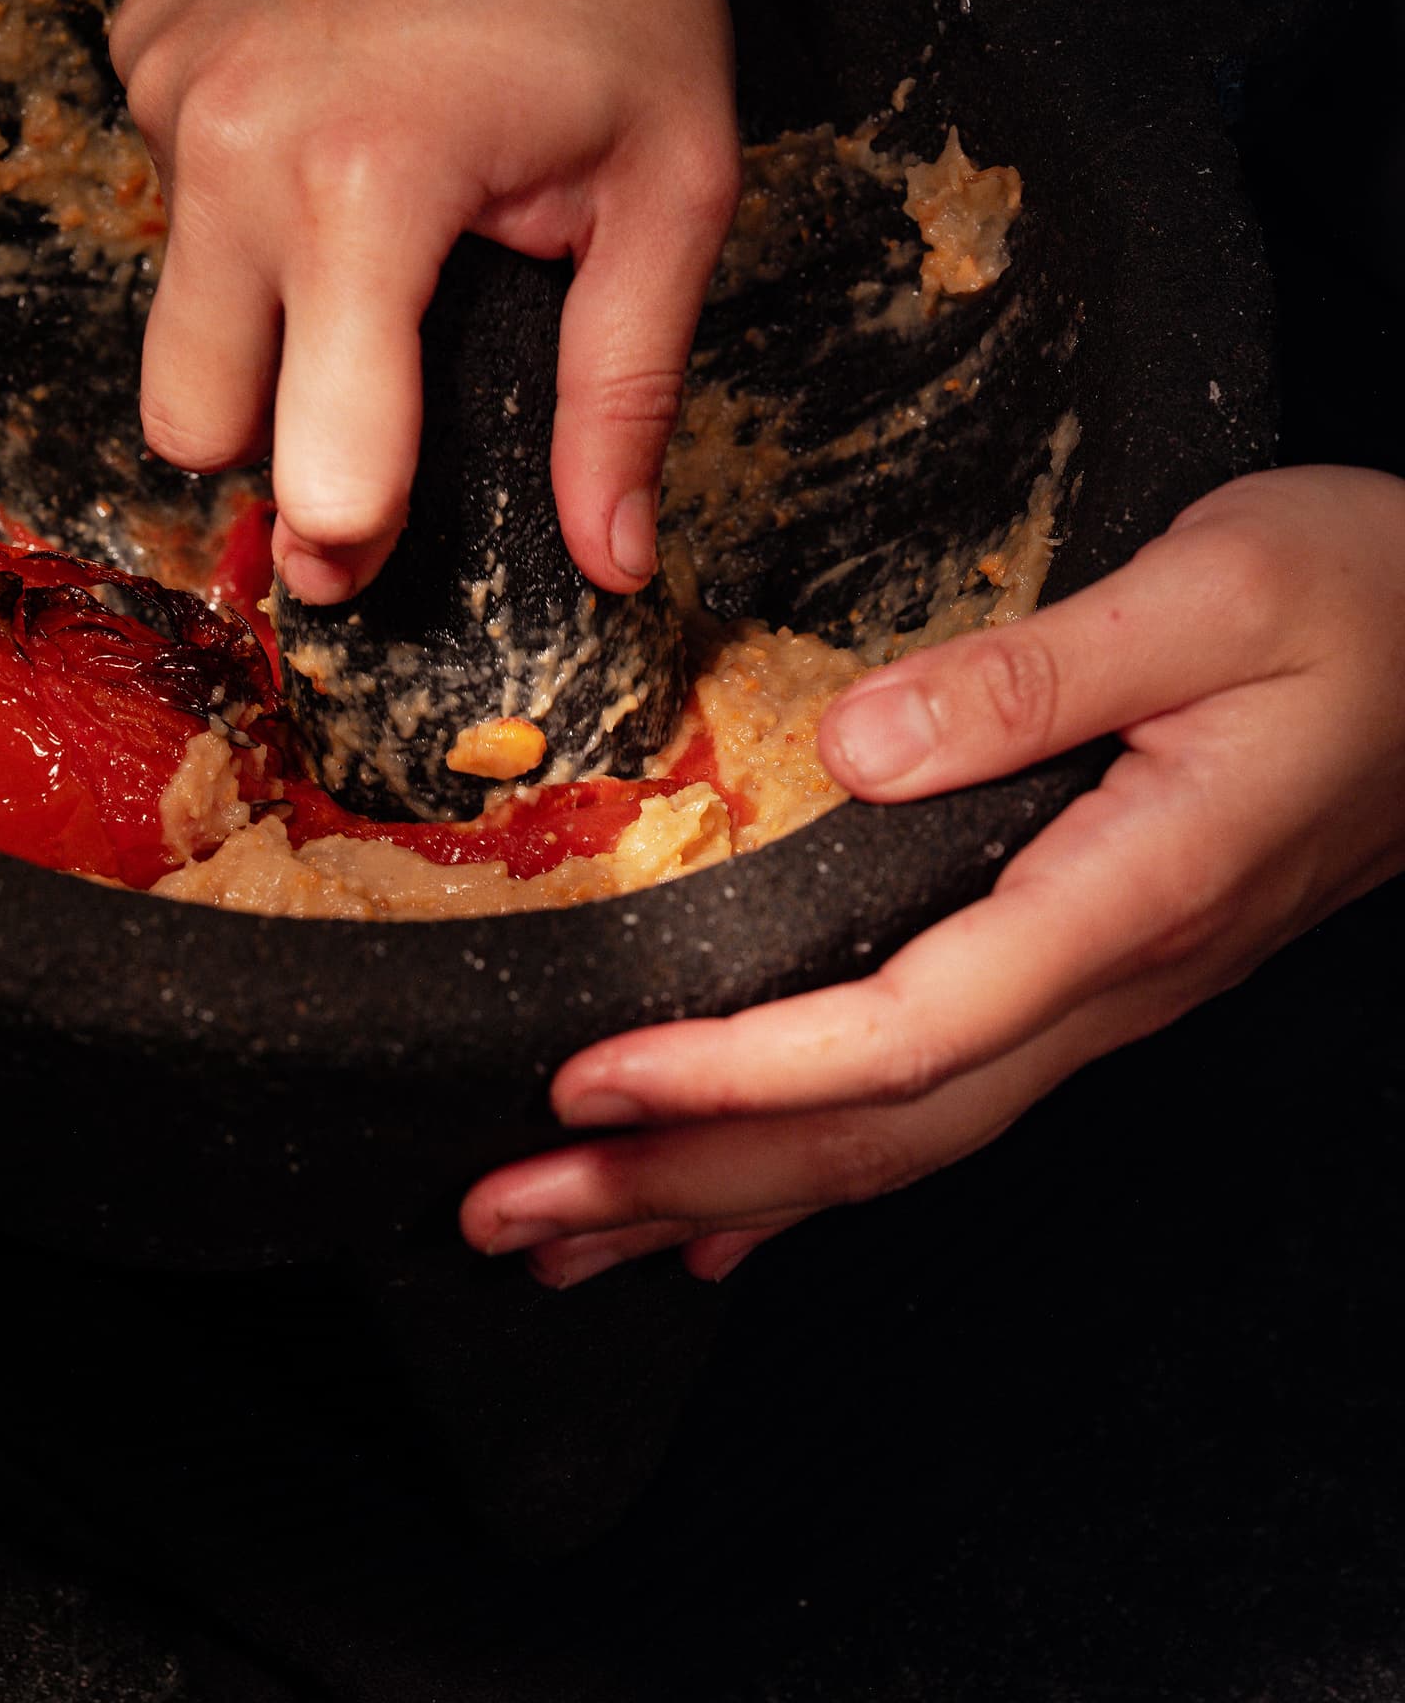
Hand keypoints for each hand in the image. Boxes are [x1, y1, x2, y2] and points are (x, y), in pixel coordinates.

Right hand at [110, 0, 737, 603]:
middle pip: (186, 419)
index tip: (380, 543)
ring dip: (261, 304)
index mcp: (369, 191)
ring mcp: (169, 81)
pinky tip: (335, 103)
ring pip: (174, 302)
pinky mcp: (143, 37)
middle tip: (378, 386)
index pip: (310, 460)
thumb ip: (623, 390)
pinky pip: (169, 183)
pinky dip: (241, 185)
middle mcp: (230, 138)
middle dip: (271, 439)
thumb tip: (609, 556)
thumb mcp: (671, 189)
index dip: (352, 533)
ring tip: (382, 200)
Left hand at [461, 465, 1404, 1285]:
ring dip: (727, 1190)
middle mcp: (1109, 979)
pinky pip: (941, 1098)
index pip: (906, 1029)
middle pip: (877, 1127)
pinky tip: (735, 1213)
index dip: (738, 1072)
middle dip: (683, 1178)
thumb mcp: (1216, 593)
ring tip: (571, 1234)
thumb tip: (854, 740)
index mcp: (1128, 894)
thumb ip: (1038, 671)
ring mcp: (1106, 992)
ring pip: (899, 1138)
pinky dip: (822, 1164)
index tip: (587, 1083)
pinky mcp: (1096, 966)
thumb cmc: (1374, 604)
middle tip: (509, 1215)